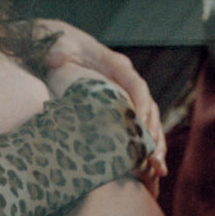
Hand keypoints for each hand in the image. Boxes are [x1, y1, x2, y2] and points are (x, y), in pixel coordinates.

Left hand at [36, 19, 166, 191]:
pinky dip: (144, 146)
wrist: (58, 44)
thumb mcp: (56, 46)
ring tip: (158, 171)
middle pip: (149, 107)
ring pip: (149, 121)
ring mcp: (126, 93)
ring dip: (155, 145)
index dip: (141, 105)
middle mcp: (126, 79)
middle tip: (155, 160)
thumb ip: (57, 52)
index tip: (140, 126)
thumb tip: (57, 58)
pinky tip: (148, 169)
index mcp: (115, 64)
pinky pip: (138, 127)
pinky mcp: (120, 107)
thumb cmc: (59, 46)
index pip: (135, 85)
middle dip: (153, 134)